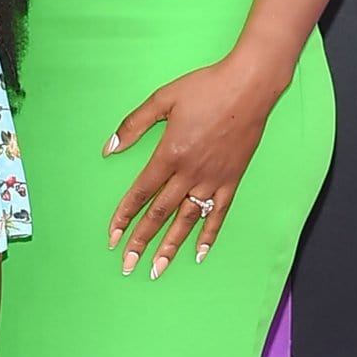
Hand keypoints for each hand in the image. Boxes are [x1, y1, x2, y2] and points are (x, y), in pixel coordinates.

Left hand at [102, 56, 281, 278]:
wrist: (247, 88)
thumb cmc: (203, 89)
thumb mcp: (162, 99)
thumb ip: (134, 125)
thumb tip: (110, 148)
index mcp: (169, 153)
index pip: (141, 193)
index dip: (124, 216)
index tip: (111, 236)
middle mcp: (189, 173)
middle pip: (160, 213)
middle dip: (141, 240)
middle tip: (126, 264)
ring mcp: (212, 180)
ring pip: (187, 221)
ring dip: (170, 246)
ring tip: (157, 269)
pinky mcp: (231, 181)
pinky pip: (218, 214)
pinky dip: (209, 235)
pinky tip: (199, 253)